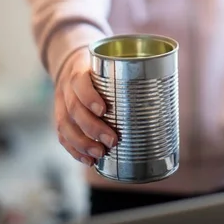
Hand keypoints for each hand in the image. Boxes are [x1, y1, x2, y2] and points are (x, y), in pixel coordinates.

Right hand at [54, 47, 117, 165]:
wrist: (70, 64)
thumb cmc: (98, 67)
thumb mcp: (108, 63)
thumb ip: (127, 74)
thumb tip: (164, 88)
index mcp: (79, 70)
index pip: (80, 82)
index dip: (90, 97)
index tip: (105, 110)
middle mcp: (66, 88)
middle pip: (74, 109)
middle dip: (92, 128)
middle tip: (112, 141)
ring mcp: (60, 103)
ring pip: (65, 125)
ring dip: (82, 143)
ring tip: (100, 155)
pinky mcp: (59, 117)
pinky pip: (62, 136)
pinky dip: (74, 150)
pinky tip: (89, 160)